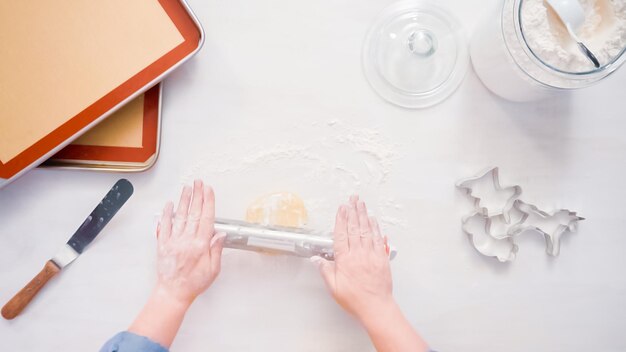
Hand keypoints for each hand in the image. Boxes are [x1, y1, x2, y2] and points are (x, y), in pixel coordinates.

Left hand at [156, 180, 226, 304]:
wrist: (173, 293)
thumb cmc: (194, 283)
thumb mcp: (213, 270)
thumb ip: (216, 250)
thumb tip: (220, 234)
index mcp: (200, 246)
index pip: (206, 218)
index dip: (208, 202)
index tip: (209, 191)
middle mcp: (186, 241)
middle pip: (194, 213)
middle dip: (197, 196)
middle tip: (198, 183)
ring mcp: (174, 241)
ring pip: (180, 216)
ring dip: (184, 200)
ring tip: (187, 188)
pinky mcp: (163, 244)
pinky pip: (164, 226)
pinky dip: (166, 214)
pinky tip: (169, 204)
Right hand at [313, 196, 393, 322]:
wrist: (376, 307)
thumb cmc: (355, 299)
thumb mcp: (333, 287)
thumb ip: (325, 270)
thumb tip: (316, 259)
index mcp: (345, 260)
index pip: (341, 235)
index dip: (341, 220)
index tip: (341, 209)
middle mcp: (359, 254)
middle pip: (355, 228)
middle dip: (353, 212)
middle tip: (352, 199)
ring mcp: (371, 255)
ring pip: (366, 230)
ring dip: (363, 215)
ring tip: (361, 204)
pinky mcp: (382, 258)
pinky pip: (378, 239)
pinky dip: (375, 228)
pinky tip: (373, 220)